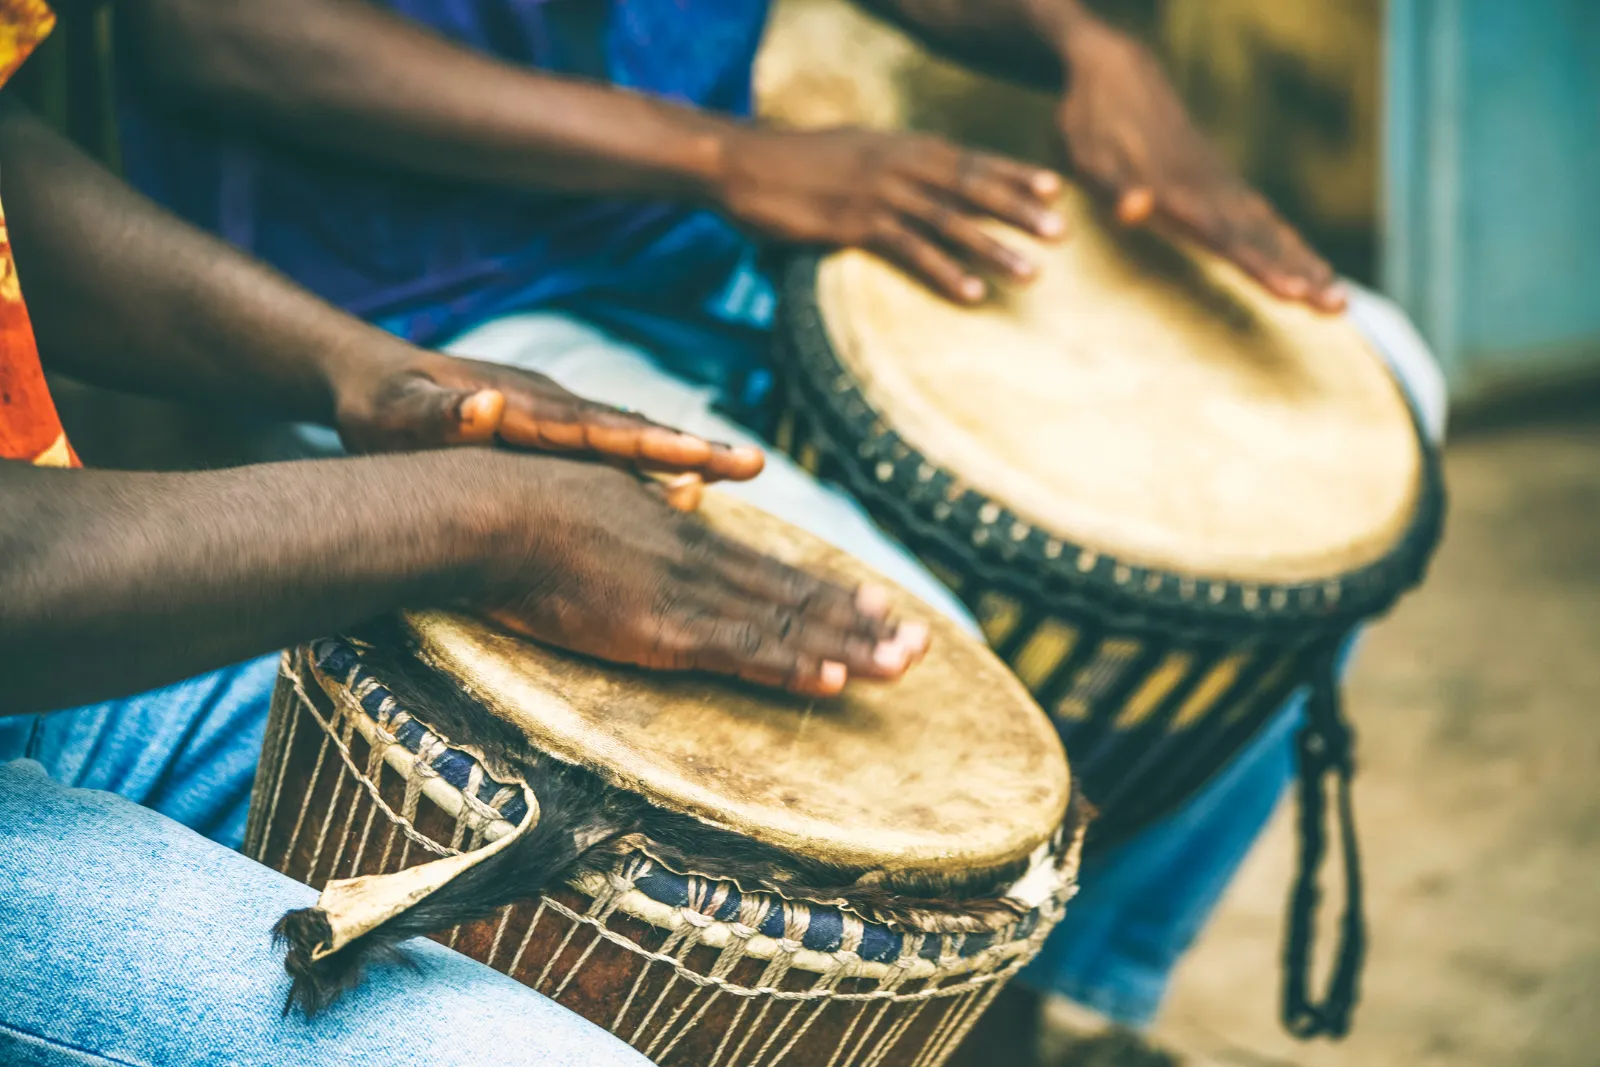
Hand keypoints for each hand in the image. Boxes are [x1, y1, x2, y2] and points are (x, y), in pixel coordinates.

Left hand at [332, 348, 763, 481]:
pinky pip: (613, 455)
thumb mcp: (396, 413)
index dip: (650, 446)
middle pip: (634, 430)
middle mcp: (553, 408)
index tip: (701, 457)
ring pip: (632, 440)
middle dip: (694, 448)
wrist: (370, 377)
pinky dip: (653, 469)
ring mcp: (557, 419)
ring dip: (686, 456)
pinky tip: (684, 495)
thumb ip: (438, 413)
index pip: (598, 429)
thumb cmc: (380, 408)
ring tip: (741, 472)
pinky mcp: (551, 436)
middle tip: (754, 466)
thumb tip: (484, 404)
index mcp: (525, 409)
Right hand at [476, 458, 928, 696]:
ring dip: (852, 648)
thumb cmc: (526, 499)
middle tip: (923, 641)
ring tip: (908, 663)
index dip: (831, 591)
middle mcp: (702, 560)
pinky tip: (837, 680)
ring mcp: (687, 594)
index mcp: (686, 533)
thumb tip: (687, 491)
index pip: (774, 568)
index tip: (879, 603)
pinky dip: (794, 667)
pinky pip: (742, 654)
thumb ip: (655, 497)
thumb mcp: (606, 486)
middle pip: (798, 597)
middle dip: (864, 623)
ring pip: (787, 626)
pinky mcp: (662, 628)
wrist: (489, 512)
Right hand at [717, 126, 1064, 303]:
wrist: (743, 163)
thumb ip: (889, 166)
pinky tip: (972, 292)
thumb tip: (914, 184)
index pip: (972, 159)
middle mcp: (899, 165)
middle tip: (1062, 233)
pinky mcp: (855, 224)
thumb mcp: (853, 152)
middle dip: (1020, 210)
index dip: (1015, 174)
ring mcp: (879, 194)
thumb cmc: (795, 163)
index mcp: (903, 145)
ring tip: (1031, 272)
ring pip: (950, 222)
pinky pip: (910, 251)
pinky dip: (944, 272)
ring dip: (994, 248)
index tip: (1057, 190)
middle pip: (972, 188)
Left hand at [1055, 17, 1344, 311]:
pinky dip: (1289, 244)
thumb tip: (1134, 210)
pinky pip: (1264, 218)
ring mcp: (1219, 184)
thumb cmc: (1095, 121)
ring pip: (1272, 230)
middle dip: (1300, 274)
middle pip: (1263, 239)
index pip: (1226, 237)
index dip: (1259, 265)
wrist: (1117, 71)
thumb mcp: (1091, 156)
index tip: (1292, 293)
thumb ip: (1115, 186)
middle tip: (1338, 307)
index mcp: (1180, 192)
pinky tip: (1309, 264)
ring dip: (1305, 264)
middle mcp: (1210, 190)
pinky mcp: (1220, 181)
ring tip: (1340, 300)